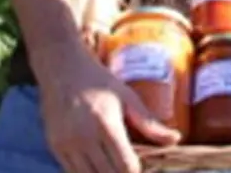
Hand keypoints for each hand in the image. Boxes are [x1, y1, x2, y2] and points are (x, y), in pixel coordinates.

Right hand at [38, 42, 181, 172]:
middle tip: (126, 164)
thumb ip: (149, 123)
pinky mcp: (55, 147)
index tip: (139, 165)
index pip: (126, 167)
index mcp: (106, 124)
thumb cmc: (98, 80)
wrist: (61, 68)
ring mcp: (66, 144)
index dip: (136, 171)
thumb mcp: (127, 97)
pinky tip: (96, 163)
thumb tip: (176, 139)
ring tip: (112, 164)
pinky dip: (87, 172)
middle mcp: (84, 137)